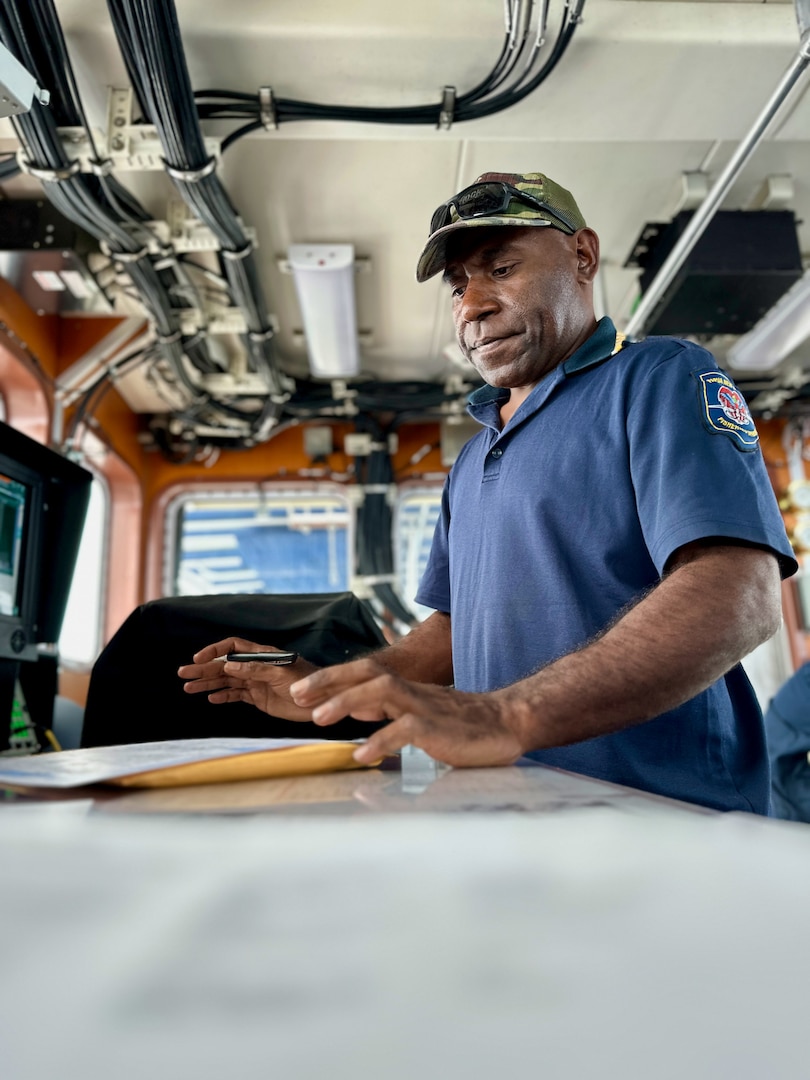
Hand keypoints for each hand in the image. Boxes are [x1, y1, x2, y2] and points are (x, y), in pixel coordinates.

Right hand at [178, 637, 318, 721]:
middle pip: (224, 665)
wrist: (323, 701)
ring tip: (189, 688)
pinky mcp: (259, 698)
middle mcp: (256, 667)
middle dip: (204, 670)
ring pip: (227, 681)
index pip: (232, 646)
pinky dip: (223, 696)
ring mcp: (257, 683)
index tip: (198, 659)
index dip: (214, 651)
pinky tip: (210, 698)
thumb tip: (228, 665)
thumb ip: (255, 670)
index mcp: (261, 655)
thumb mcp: (282, 674)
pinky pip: (237, 695)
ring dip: (208, 684)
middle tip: (183, 674)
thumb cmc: (308, 682)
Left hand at [290, 657, 524, 766]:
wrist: (507, 723)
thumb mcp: (419, 715)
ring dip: (348, 702)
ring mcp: (426, 707)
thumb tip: (357, 712)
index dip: (332, 679)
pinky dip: (382, 739)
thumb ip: (389, 712)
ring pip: (383, 690)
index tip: (301, 691)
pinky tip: (363, 755)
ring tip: (320, 720)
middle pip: (368, 672)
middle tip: (297, 696)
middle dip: (329, 681)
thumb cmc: (463, 725)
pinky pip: (407, 728)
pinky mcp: (439, 728)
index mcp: (406, 689)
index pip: (365, 673)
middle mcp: (412, 692)